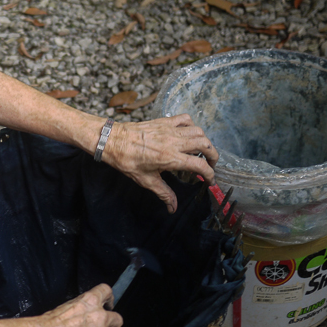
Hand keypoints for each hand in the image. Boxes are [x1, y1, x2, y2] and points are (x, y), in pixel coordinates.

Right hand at [37, 284, 122, 326]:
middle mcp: (100, 316)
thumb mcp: (66, 307)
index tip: (108, 304)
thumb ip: (81, 309)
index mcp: (90, 301)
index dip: (109, 299)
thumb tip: (83, 315)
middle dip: (111, 324)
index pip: (107, 292)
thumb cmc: (49, 325)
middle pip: (117, 319)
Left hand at [102, 114, 217, 212]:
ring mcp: (170, 130)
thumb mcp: (146, 180)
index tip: (209, 180)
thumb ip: (164, 193)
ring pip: (198, 131)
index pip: (200, 165)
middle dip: (213, 156)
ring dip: (204, 141)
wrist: (112, 140)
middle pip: (205, 145)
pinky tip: (187, 134)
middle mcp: (174, 142)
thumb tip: (173, 208)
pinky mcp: (164, 121)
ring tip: (201, 151)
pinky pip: (185, 119)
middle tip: (210, 165)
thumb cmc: (127, 161)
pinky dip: (191, 125)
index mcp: (171, 158)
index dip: (209, 174)